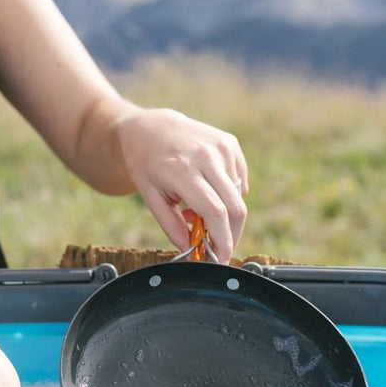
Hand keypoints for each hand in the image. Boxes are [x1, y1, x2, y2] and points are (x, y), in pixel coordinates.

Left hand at [114, 107, 247, 262]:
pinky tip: (205, 188)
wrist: (150, 128)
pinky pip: (238, 182)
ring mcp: (222, 147)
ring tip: (194, 208)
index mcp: (183, 170)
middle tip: (217, 247)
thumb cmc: (146, 164)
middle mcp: (207, 156)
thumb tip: (192, 251)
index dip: (222, 240)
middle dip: (231, 235)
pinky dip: (226, 194)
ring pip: (237, 197)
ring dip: (222, 212)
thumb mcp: (151, 198)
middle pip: (235, 208)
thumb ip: (172, 227)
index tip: (220, 258)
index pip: (215, 212)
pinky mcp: (230, 144)